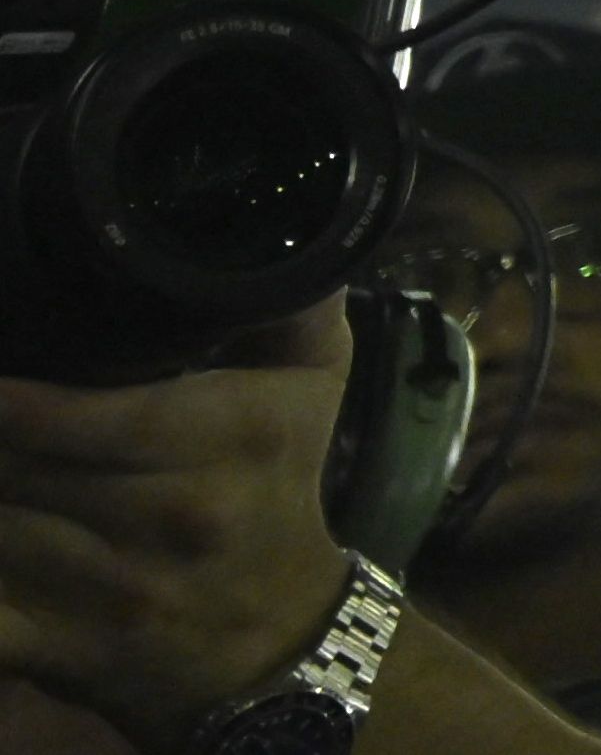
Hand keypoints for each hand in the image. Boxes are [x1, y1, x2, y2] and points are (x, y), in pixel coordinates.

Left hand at [0, 300, 357, 746]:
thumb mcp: (311, 388)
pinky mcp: (58, 649)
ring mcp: (109, 595)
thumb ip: (292, 301)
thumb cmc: (278, 491)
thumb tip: (285, 211)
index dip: (14, 399)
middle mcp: (170, 519)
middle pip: (19, 468)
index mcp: (228, 444)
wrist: (273, 642)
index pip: (89, 415)